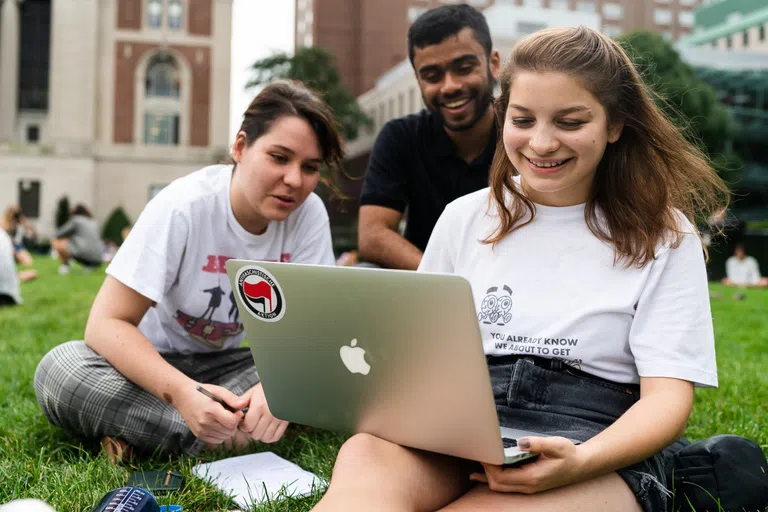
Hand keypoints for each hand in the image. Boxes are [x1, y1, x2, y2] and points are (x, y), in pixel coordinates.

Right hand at [176, 383, 247, 444]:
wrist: (183, 397)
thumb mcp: (218, 390)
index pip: (232, 422)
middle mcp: (205, 423)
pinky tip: (218, 424)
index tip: (237, 411)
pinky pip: (217, 440)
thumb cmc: (203, 393)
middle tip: (231, 414)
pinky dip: (221, 434)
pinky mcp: (199, 435)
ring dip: (228, 430)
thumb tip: (243, 405)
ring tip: (224, 419)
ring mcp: (201, 430)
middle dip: (234, 423)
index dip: (238, 417)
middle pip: (229, 431)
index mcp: (211, 410)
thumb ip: (231, 398)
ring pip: (224, 437)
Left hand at [238, 383, 288, 442]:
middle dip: (250, 431)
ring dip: (259, 435)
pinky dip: (269, 437)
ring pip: (265, 438)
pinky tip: (265, 430)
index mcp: (259, 405)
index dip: (242, 426)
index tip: (243, 421)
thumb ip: (242, 401)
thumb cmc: (265, 390)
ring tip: (258, 427)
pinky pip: (275, 437)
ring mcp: (278, 419)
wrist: (283, 387)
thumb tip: (234, 409)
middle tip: (250, 424)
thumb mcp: (252, 392)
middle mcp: (270, 413)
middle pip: (255, 434)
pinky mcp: (285, 422)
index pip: (247, 426)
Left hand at [469, 437, 589, 493]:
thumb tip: (520, 441)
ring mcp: (528, 487)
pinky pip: (506, 485)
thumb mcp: (556, 445)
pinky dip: (494, 478)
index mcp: (532, 477)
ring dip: (488, 475)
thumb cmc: (569, 454)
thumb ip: (537, 443)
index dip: (489, 466)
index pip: (502, 477)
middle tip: (480, 452)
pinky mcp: (528, 483)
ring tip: (477, 462)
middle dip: (485, 470)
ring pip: (500, 486)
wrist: (582, 465)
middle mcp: (528, 486)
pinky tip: (482, 474)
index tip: (483, 451)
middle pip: (497, 484)